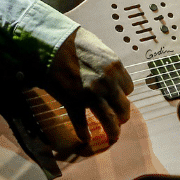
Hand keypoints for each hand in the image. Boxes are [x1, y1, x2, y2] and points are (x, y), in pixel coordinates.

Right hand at [47, 27, 133, 149]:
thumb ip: (108, 63)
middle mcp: (107, 83)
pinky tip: (86, 138)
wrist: (51, 43)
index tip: (117, 97)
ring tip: (113, 136)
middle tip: (120, 120)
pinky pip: (81, 122)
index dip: (123, 94)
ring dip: (112, 130)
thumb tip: (112, 73)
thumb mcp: (99, 48)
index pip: (128, 88)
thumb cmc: (73, 42)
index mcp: (115, 68)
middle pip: (123, 107)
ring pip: (109, 119)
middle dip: (122, 115)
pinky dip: (84, 132)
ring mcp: (91, 95)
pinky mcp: (73, 102)